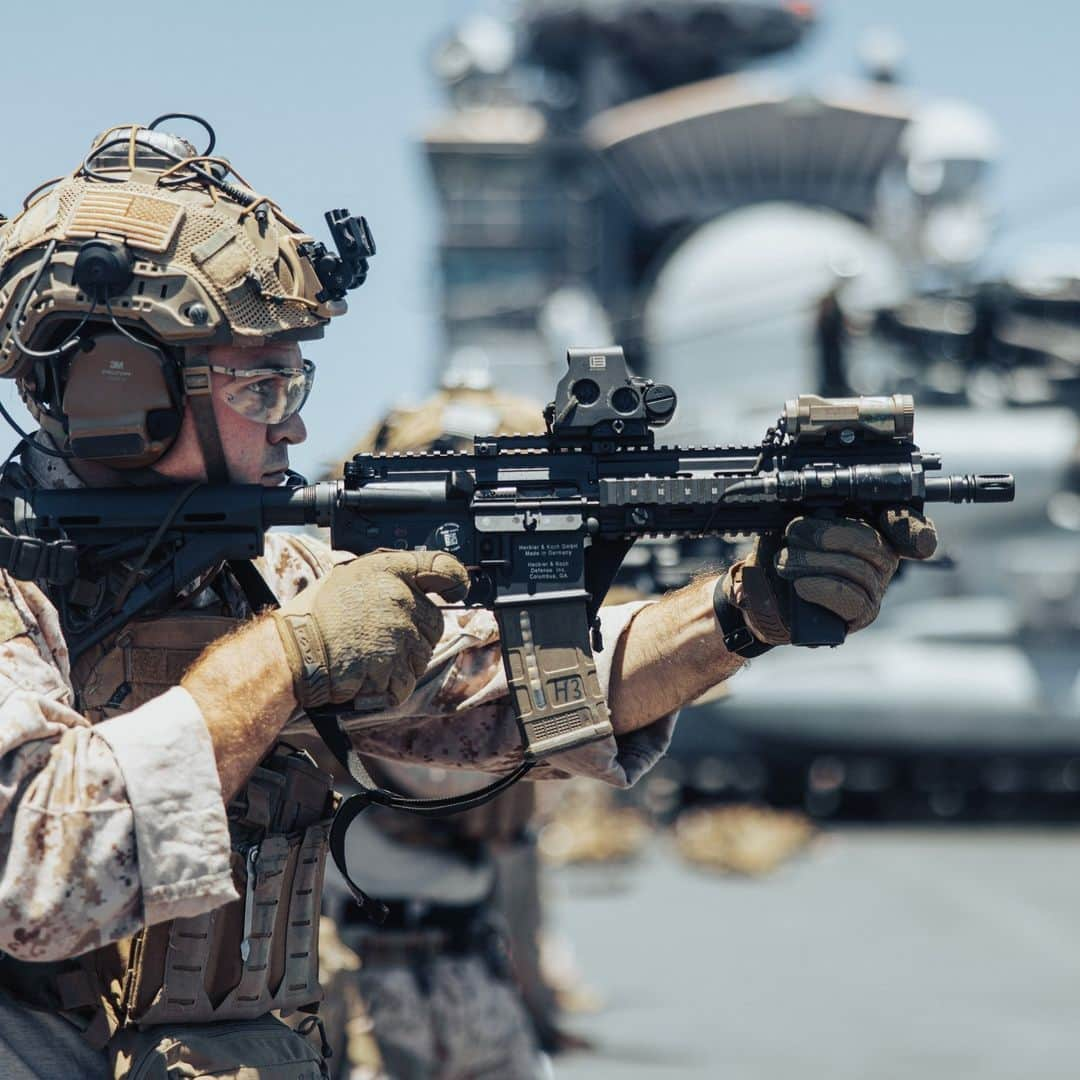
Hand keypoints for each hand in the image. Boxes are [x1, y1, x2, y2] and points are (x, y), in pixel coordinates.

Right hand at [271, 550, 469, 708]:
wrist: (291, 650)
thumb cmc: (312, 616)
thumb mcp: (349, 578)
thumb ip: (385, 580)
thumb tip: (413, 589)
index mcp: (388, 571)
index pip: (440, 566)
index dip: (456, 578)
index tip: (458, 590)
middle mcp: (398, 597)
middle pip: (435, 624)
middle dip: (416, 637)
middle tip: (382, 643)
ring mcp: (398, 632)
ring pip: (421, 657)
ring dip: (400, 665)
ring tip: (366, 659)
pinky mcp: (392, 664)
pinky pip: (404, 682)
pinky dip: (388, 688)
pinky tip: (365, 677)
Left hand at [720, 508, 937, 645]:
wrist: (763, 589)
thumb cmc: (783, 550)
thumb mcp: (792, 523)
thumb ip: (813, 513)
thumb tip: (820, 511)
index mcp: (870, 525)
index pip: (905, 522)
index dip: (910, 525)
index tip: (892, 521)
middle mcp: (882, 556)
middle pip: (871, 542)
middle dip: (828, 534)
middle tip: (794, 533)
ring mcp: (875, 586)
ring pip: (856, 570)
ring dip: (812, 562)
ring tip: (784, 561)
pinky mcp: (862, 613)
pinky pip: (851, 600)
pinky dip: (822, 589)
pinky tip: (801, 586)